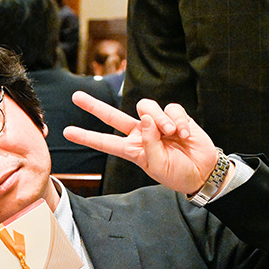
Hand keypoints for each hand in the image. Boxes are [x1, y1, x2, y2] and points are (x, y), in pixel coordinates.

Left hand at [64, 92, 221, 195]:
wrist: (202, 170)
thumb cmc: (176, 172)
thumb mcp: (157, 164)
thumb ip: (149, 143)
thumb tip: (147, 118)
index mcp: (132, 149)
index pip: (105, 141)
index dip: (87, 137)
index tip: (66, 132)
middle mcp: (140, 134)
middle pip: (113, 116)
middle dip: (94, 106)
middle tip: (76, 96)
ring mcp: (156, 124)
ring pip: (146, 107)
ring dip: (159, 119)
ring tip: (170, 133)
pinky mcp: (175, 116)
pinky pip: (171, 108)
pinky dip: (178, 120)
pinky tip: (185, 134)